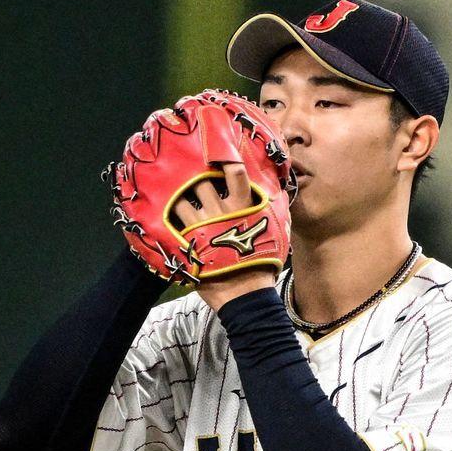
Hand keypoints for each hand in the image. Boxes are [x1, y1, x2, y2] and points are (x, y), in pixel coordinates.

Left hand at [175, 162, 278, 310]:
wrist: (245, 295)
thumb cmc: (263, 266)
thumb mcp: (276, 236)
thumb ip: (275, 213)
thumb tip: (283, 193)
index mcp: (244, 207)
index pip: (236, 174)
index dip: (226, 162)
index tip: (220, 155)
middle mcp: (222, 211)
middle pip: (202, 183)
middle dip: (197, 182)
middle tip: (194, 184)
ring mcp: (203, 225)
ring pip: (182, 200)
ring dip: (180, 200)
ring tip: (181, 205)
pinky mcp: (189, 241)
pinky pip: (173, 222)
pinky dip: (170, 219)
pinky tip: (168, 220)